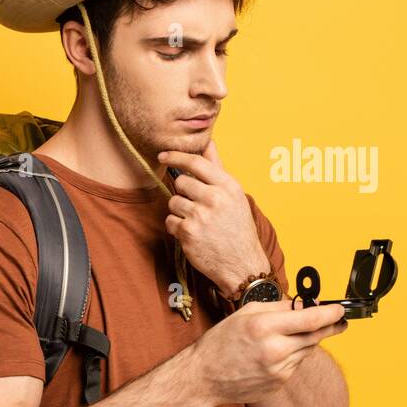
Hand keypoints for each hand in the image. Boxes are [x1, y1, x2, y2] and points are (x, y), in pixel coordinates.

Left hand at [158, 140, 269, 298]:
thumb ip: (218, 169)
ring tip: (197, 222)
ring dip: (180, 211)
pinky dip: (177, 228)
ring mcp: (200, 215)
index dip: (176, 156)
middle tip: (196, 205)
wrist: (242, 264)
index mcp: (228, 186)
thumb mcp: (234, 196)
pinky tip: (192, 234)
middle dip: (183, 192)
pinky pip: (170, 221)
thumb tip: (208, 142)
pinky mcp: (188, 232)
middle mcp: (215, 198)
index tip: (164, 155)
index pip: (196, 162)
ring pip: (173, 201)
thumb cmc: (237, 228)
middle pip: (181, 182)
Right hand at [190, 298, 347, 404]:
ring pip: (306, 351)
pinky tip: (270, 357)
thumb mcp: (245, 314)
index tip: (340, 310)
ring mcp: (278, 370)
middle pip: (316, 336)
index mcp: (265, 327)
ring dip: (303, 342)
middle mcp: (275, 350)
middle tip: (338, 322)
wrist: (204, 377)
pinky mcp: (279, 383)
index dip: (331, 314)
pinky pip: (294, 366)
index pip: (311, 319)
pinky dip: (290, 357)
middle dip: (329, 327)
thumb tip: (306, 305)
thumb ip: (278, 307)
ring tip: (283, 339)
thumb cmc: (221, 342)